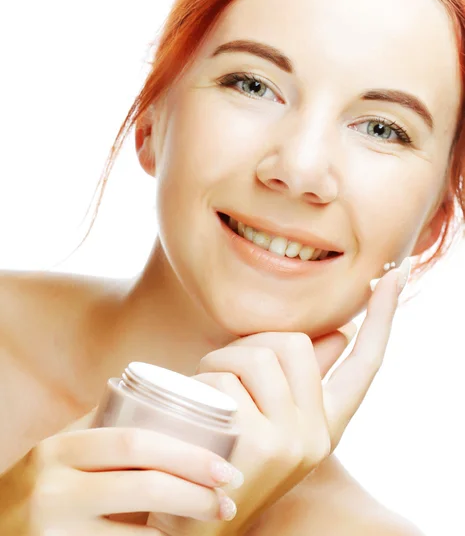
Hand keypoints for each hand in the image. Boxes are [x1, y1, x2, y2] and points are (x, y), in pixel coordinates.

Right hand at [14, 415, 243, 533]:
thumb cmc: (36, 488)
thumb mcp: (57, 453)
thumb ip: (99, 429)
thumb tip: (158, 400)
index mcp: (58, 450)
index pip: (134, 444)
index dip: (187, 455)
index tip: (223, 465)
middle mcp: (52, 490)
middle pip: (143, 485)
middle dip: (196, 490)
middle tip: (230, 495)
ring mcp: (53, 534)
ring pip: (137, 533)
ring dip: (184, 526)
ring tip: (215, 516)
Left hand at [188, 267, 401, 534]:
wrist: (194, 519)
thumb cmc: (226, 453)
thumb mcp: (269, 416)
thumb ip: (296, 379)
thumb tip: (335, 334)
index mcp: (325, 421)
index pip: (366, 361)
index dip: (383, 316)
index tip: (397, 274)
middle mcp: (318, 433)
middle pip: (292, 342)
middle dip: (247, 344)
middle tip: (221, 368)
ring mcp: (294, 442)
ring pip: (257, 355)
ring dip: (218, 361)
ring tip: (205, 391)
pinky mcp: (262, 447)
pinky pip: (225, 381)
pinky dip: (200, 384)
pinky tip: (195, 414)